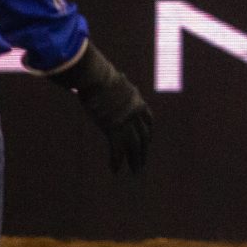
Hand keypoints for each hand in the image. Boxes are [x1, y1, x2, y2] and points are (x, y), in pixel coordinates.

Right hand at [49, 44, 151, 174]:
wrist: (97, 78)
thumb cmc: (100, 75)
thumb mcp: (112, 80)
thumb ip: (113, 84)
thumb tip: (105, 75)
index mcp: (137, 101)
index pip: (148, 120)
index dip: (148, 132)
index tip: (148, 141)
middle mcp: (136, 113)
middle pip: (144, 136)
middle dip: (143, 151)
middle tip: (142, 164)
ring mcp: (126, 122)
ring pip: (135, 146)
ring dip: (135, 160)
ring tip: (135, 172)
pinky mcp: (114, 129)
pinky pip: (116, 150)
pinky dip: (116, 161)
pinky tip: (114, 170)